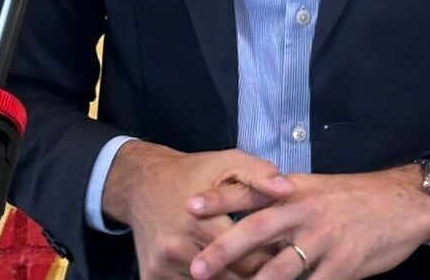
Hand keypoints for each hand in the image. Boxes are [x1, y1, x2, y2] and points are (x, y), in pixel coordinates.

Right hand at [102, 140, 290, 279]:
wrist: (142, 184)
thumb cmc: (193, 172)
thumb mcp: (227, 161)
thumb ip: (259, 174)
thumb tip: (287, 190)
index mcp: (200, 220)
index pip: (248, 257)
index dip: (271, 256)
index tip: (285, 252)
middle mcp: (177, 247)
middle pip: (231, 278)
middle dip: (256, 274)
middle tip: (274, 266)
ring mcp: (163, 266)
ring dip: (232, 279)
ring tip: (251, 268)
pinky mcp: (151, 277)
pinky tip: (221, 269)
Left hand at [188, 165, 429, 279]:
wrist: (405, 202)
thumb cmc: (357, 198)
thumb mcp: (318, 189)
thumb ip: (287, 202)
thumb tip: (252, 218)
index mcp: (297, 191)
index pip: (252, 192)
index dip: (220, 199)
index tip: (188, 205)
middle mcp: (306, 211)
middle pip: (257, 230)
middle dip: (224, 251)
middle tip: (197, 269)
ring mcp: (325, 239)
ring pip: (280, 270)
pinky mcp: (344, 265)